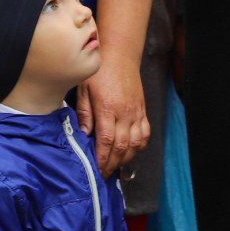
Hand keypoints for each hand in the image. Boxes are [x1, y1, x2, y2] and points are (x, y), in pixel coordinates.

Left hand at [76, 57, 149, 175]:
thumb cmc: (99, 71)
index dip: (102, 159)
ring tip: (115, 166)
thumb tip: (84, 135)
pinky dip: (139, 146)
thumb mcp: (84, 89)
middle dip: (112, 164)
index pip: (107, 141)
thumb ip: (84, 113)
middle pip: (122, 146)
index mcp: (108, 108)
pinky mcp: (142, 110)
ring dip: (126, 158)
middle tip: (102, 175)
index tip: (95, 170)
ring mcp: (136, 112)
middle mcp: (125, 112)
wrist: (120, 55)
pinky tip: (130, 151)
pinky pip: (145, 133)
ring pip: (136, 143)